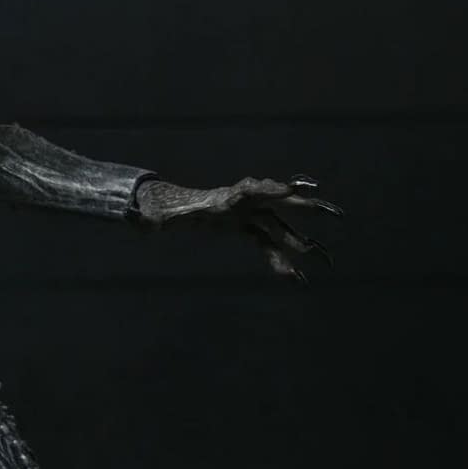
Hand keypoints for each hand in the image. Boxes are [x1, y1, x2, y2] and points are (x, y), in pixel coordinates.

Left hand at [134, 174, 341, 282]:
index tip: (291, 189)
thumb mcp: (158, 217)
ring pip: (279, 228)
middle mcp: (242, 203)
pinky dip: (281, 260)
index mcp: (225, 197)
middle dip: (305, 206)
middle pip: (278, 203)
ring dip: (301, 243)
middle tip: (332, 211)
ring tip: (325, 259)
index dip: (272, 190)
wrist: (168, 210)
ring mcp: (248, 215)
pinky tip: (295, 279)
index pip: (252, 190)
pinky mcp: (246, 228)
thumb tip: (134, 218)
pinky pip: (268, 244)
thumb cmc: (165, 213)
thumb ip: (151, 219)